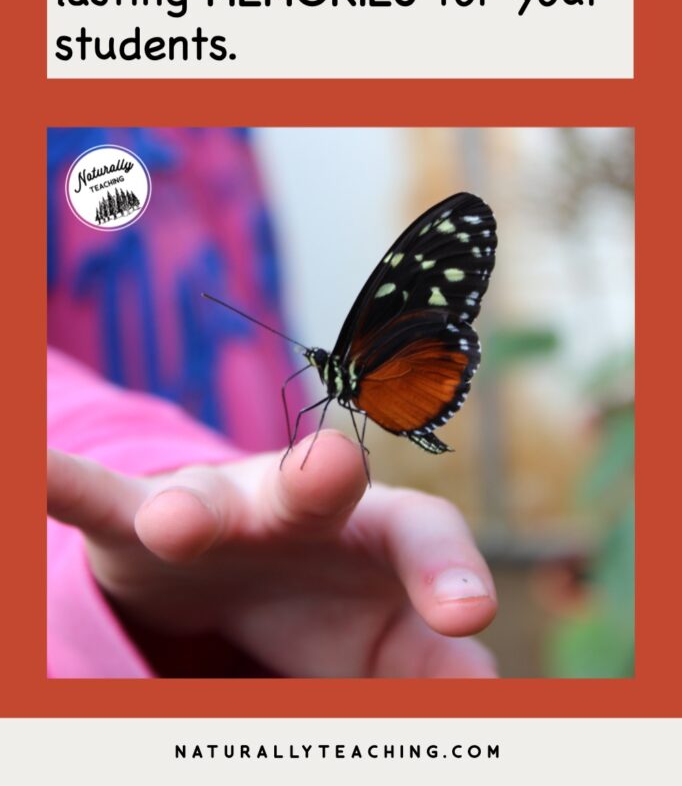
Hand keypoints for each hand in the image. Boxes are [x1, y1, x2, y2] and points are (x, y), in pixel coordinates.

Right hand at [48, 432, 496, 676]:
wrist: (247, 572)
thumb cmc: (334, 614)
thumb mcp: (385, 648)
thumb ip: (431, 668)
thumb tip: (487, 695)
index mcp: (370, 534)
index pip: (421, 533)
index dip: (447, 569)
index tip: (470, 617)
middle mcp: (295, 505)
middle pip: (311, 483)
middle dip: (316, 475)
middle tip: (331, 467)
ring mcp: (215, 508)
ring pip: (201, 499)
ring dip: (189, 509)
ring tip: (175, 525)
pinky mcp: (138, 525)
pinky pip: (101, 502)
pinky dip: (65, 485)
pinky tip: (29, 460)